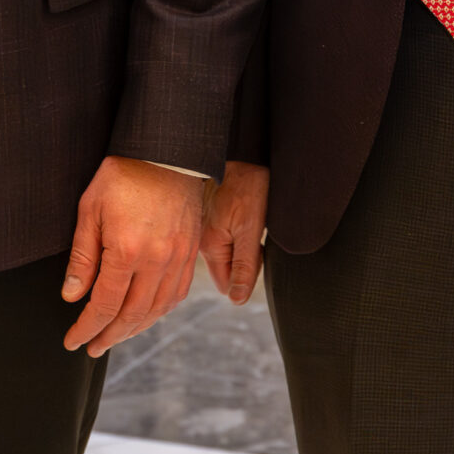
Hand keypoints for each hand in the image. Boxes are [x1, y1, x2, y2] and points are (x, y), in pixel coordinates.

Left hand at [62, 157, 203, 356]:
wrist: (166, 152)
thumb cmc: (122, 175)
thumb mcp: (90, 210)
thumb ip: (83, 257)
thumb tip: (72, 295)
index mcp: (127, 251)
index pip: (104, 306)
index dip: (86, 328)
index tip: (72, 341)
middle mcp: (157, 261)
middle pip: (131, 316)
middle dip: (108, 336)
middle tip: (91, 348)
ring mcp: (178, 259)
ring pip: (157, 310)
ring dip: (134, 330)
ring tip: (115, 336)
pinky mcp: (191, 252)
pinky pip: (177, 295)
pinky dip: (159, 312)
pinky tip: (146, 316)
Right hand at [199, 162, 267, 303]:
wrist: (242, 154)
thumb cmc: (249, 187)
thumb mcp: (251, 229)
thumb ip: (244, 267)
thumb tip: (237, 300)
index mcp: (208, 246)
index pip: (226, 285)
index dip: (245, 275)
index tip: (254, 250)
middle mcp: (199, 240)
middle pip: (225, 270)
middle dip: (243, 261)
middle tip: (252, 233)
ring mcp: (201, 228)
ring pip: (225, 254)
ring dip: (240, 246)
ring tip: (248, 220)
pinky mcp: (206, 218)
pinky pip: (222, 239)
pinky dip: (236, 233)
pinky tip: (242, 213)